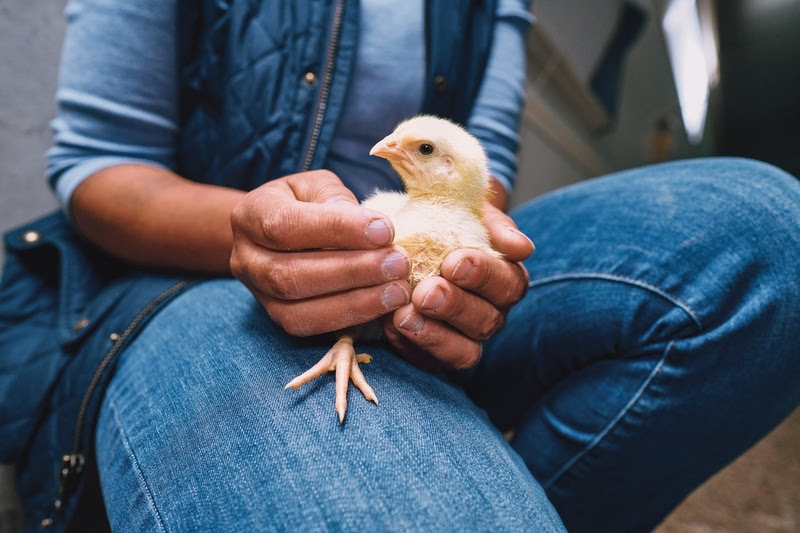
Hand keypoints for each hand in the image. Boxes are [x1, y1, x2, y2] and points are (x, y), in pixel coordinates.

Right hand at [230, 170, 410, 335]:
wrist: (280, 230)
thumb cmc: (306, 202)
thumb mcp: (317, 186)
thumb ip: (335, 199)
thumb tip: (366, 224)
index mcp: (251, 215)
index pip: (286, 226)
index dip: (336, 229)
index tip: (385, 229)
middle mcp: (245, 258)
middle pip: (290, 274)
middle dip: (352, 271)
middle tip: (398, 263)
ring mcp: (258, 294)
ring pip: (299, 310)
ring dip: (356, 302)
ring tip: (397, 290)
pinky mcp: (278, 318)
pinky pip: (311, 327)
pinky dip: (350, 318)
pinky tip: (383, 305)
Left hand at [383, 203, 532, 370]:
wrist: (409, 230)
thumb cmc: (447, 219)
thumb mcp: (470, 211)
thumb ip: (496, 226)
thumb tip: (522, 248)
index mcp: (506, 279)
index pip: (508, 285)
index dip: (484, 276)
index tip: (453, 261)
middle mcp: (490, 313)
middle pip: (486, 321)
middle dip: (454, 307)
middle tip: (425, 292)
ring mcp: (463, 337)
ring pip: (463, 351)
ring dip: (433, 335)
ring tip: (403, 315)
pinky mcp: (434, 353)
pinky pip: (428, 362)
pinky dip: (409, 347)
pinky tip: (389, 327)